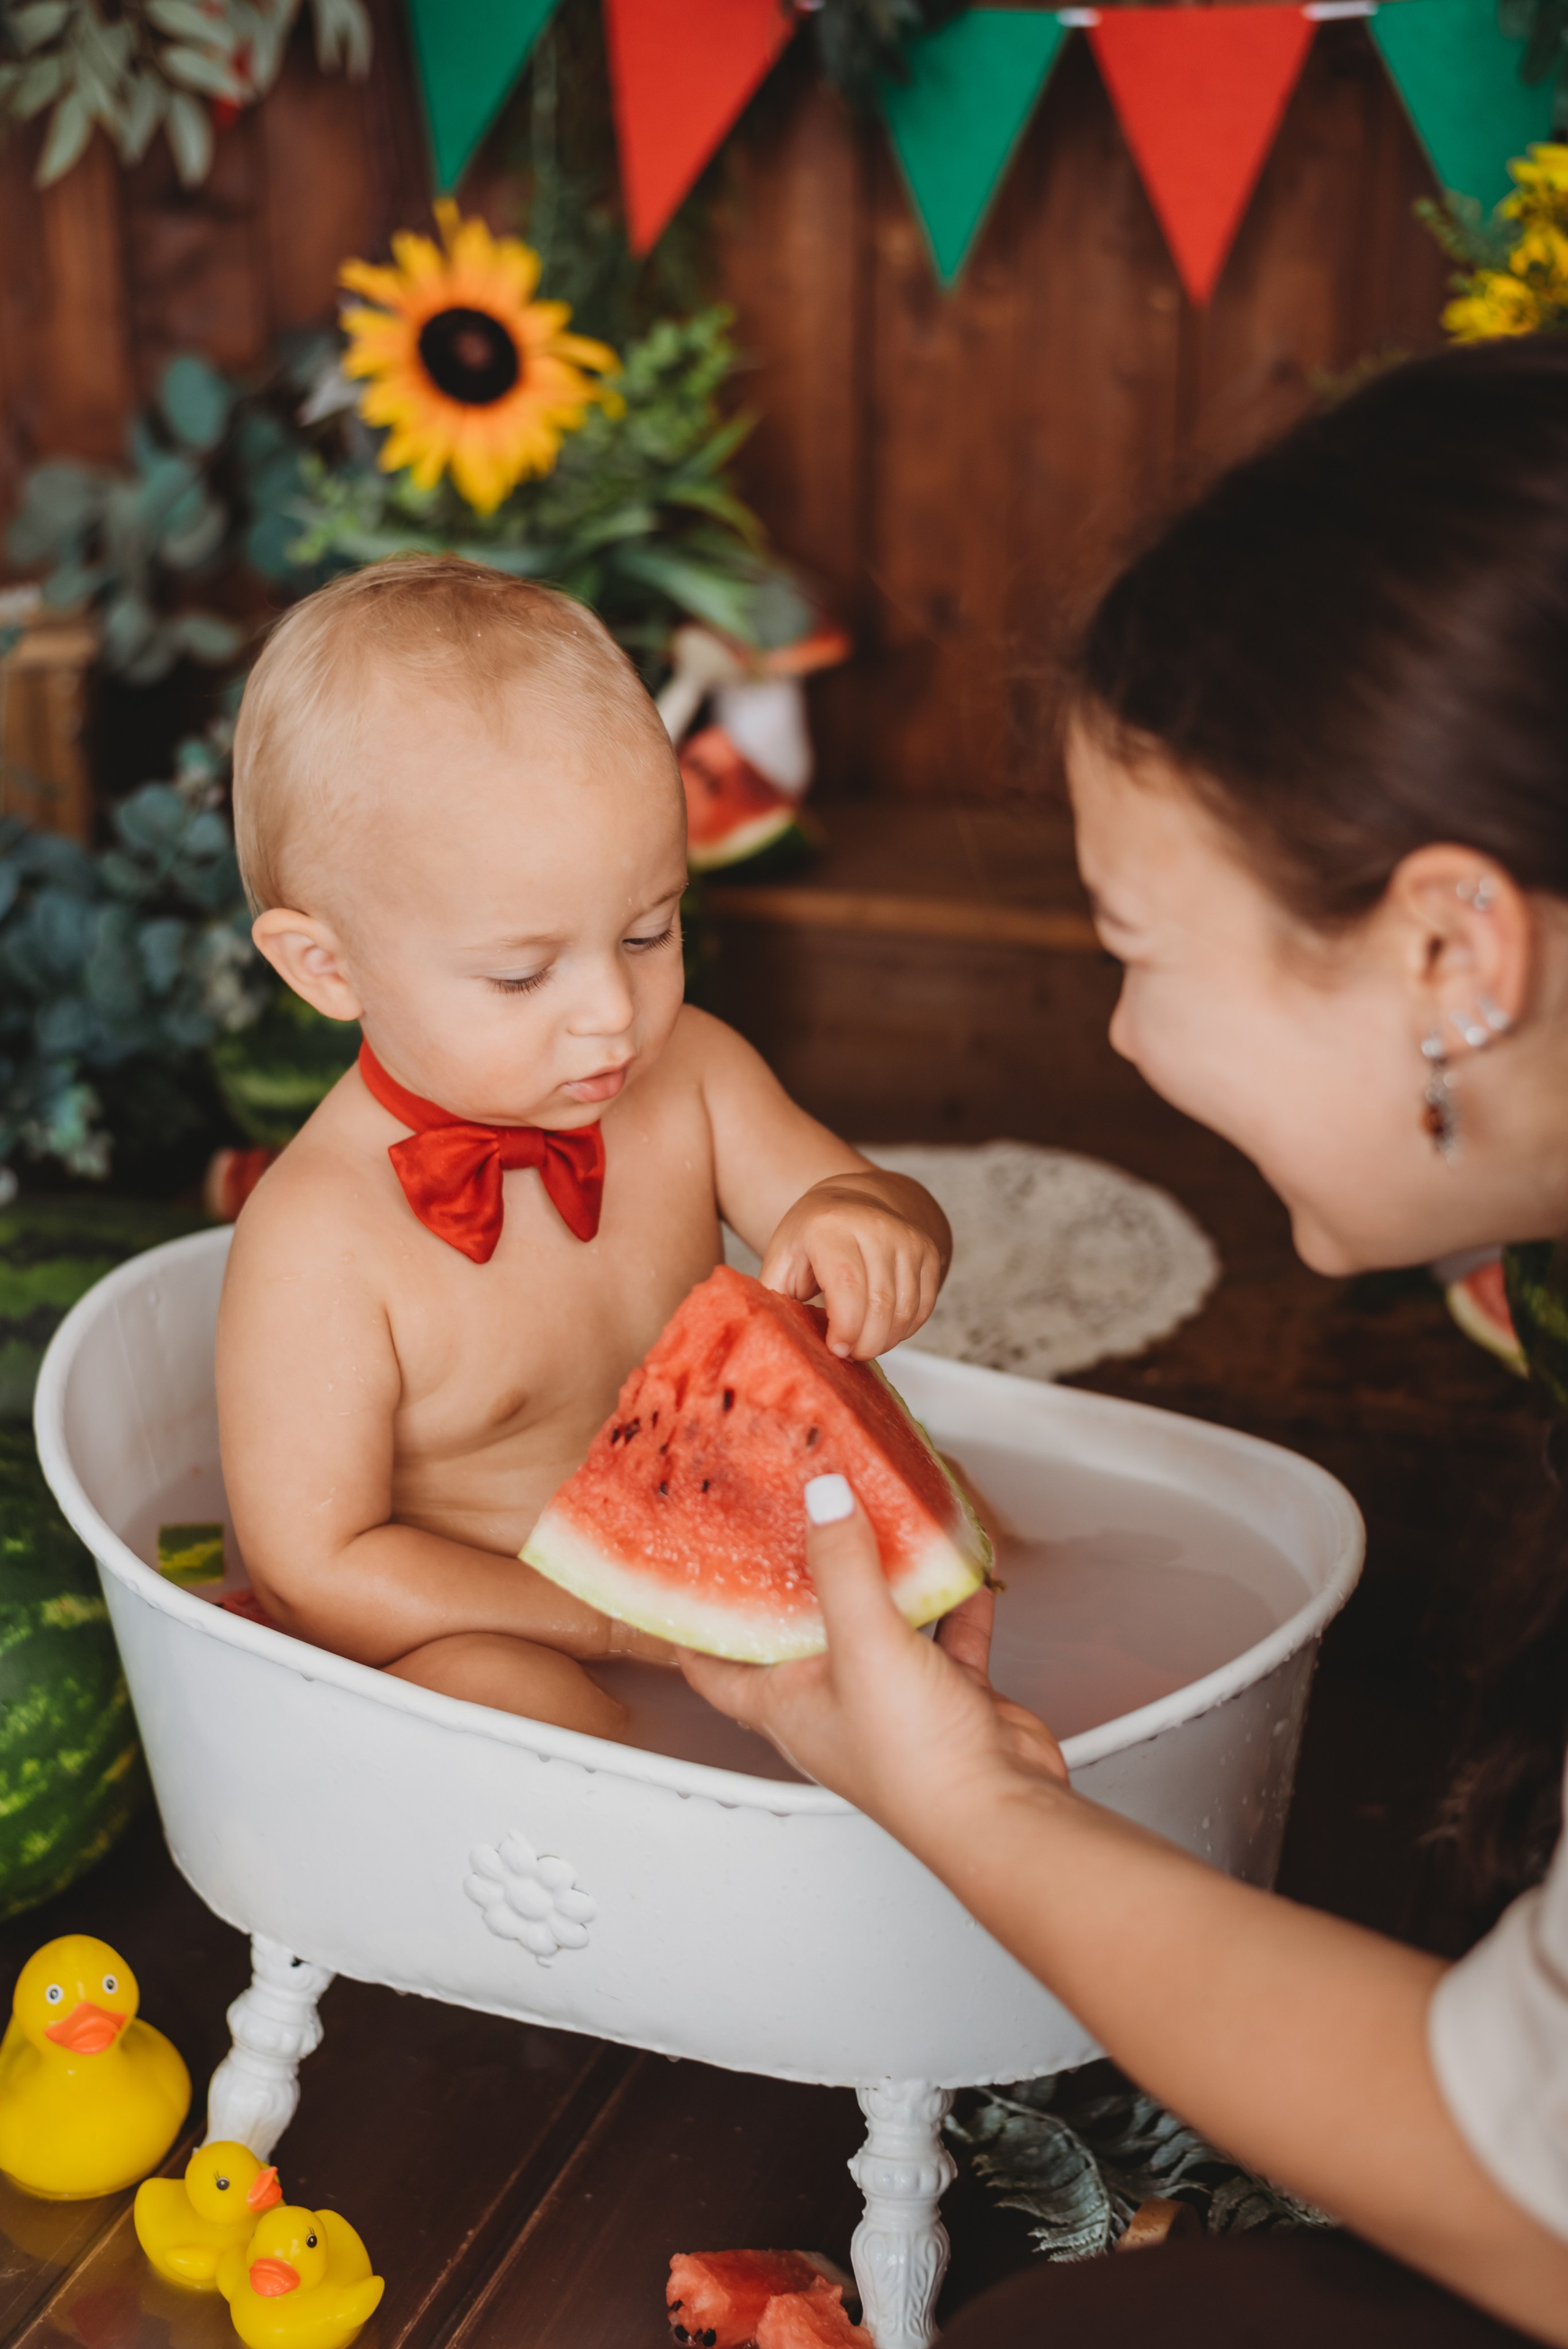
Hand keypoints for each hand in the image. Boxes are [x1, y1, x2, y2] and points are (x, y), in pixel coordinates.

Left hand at [679, 1481, 1064, 1845]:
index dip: (693, 1620)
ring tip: (873, 1525)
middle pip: (796, 1631)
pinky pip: (941, 1635)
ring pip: (873, 1624)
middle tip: (790, 1520)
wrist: (999, 1810)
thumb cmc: (915, 1765)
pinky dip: (947, 1598)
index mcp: (783, 1704)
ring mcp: (888, 1701)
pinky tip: (955, 1564)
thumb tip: (822, 1496)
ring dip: (876, 1579)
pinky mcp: (943, 1698)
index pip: (713, 1662)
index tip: (688, 1565)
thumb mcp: (864, 1645)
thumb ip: (843, 1566)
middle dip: (794, 1577)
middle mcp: (830, 1704)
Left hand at [760, 1174, 945, 1357]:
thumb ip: (773, 1296)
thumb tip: (766, 1340)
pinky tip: (883, 1331)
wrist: (855, 1201)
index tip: (836, 1350)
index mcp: (830, 1226)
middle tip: (849, 1356)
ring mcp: (907, 1238)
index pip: (847, 1284)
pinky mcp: (928, 1252)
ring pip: (905, 1310)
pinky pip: (923, 1307)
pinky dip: (904, 1329)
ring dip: (885, 1340)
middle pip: (880, 1303)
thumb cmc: (811, 1237)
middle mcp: (875, 1226)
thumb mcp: (782, 1258)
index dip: (845, 1326)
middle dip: (865, 1343)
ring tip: (863, 1345)